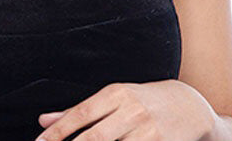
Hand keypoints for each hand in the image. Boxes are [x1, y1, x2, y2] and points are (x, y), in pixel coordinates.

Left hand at [35, 79, 215, 140]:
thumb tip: (43, 120)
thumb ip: (78, 111)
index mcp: (115, 94)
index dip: (58, 131)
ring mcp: (148, 132)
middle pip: (95, 137)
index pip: (81, 114)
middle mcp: (131, 110)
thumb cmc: (142, 101)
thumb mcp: (112, 98)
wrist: (189, 106)